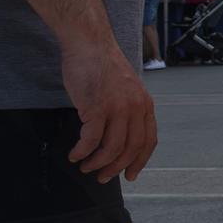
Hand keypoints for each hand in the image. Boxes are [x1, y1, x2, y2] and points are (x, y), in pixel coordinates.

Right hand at [60, 40, 158, 182]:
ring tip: (85, 166)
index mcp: (145, 104)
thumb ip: (128, 110)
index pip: (148, 141)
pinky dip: (82, 151)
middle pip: (130, 148)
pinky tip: (74, 154)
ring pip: (111, 148)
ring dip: (97, 163)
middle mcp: (135, 108)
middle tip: (102, 177)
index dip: (139, 161)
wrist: (90, 44)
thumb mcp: (126, 89)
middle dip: (116, 168)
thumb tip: (120, 137)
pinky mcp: (97, 107)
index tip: (130, 174)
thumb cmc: (103, 66)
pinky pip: (90, 139)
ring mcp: (117, 108)